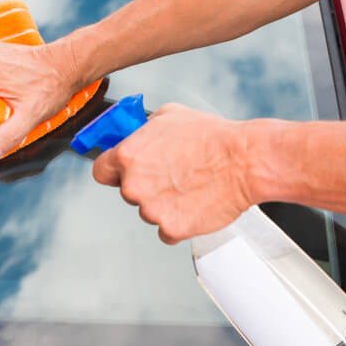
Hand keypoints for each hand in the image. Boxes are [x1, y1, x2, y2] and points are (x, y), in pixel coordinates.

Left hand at [92, 103, 256, 244]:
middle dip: (146, 186)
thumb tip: (137, 135)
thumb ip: (144, 130)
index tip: (123, 172)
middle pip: (128, 192)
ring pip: (149, 211)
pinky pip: (167, 230)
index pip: (101, 171)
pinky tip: (195, 204)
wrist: (244, 162)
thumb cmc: (212, 137)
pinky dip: (179, 222)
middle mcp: (134, 185)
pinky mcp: (171, 229)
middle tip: (171, 175)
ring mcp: (151, 210)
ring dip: (164, 204)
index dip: (114, 171)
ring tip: (190, 186)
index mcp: (128, 156)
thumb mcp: (169, 115)